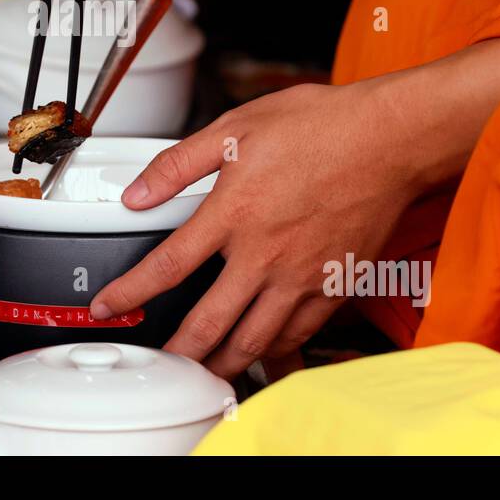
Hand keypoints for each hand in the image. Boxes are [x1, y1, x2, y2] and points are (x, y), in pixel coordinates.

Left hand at [89, 35, 499, 378]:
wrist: (389, 138)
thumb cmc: (320, 126)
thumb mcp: (235, 128)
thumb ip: (179, 164)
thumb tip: (136, 193)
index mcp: (233, 212)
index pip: (168, 266)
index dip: (131, 291)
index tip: (110, 305)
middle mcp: (264, 254)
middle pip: (209, 322)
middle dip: (179, 351)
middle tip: (162, 362)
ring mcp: (301, 275)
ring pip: (255, 339)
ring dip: (224, 362)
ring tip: (206, 372)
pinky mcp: (334, 284)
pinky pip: (299, 332)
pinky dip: (276, 348)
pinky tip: (264, 347)